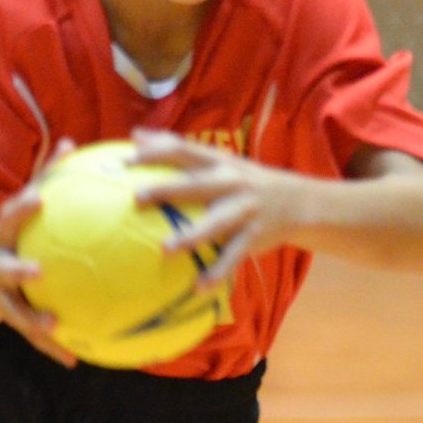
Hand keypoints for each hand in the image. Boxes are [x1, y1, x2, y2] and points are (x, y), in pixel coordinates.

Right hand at [0, 142, 78, 366]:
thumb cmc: (0, 234)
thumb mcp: (15, 208)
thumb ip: (44, 178)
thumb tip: (73, 143)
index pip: (10, 217)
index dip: (23, 208)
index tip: (39, 201)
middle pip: (4, 267)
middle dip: (18, 270)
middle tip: (38, 272)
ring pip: (14, 309)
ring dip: (33, 319)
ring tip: (56, 326)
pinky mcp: (5, 315)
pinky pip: (30, 334)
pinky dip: (51, 347)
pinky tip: (73, 359)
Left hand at [128, 128, 305, 290]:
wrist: (298, 201)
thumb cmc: (242, 179)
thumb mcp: (216, 159)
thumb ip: (177, 148)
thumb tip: (134, 134)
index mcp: (218, 161)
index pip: (183, 150)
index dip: (154, 153)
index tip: (124, 161)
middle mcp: (231, 182)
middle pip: (196, 184)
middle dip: (167, 190)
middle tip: (136, 198)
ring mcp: (245, 209)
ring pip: (216, 223)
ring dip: (191, 236)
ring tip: (165, 250)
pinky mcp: (255, 236)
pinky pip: (234, 256)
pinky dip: (217, 272)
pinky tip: (198, 287)